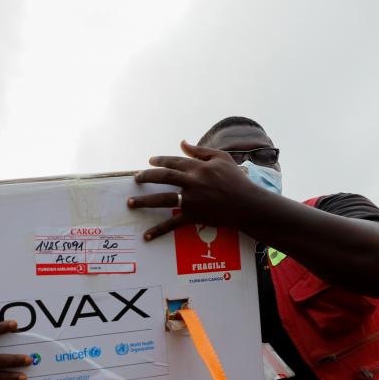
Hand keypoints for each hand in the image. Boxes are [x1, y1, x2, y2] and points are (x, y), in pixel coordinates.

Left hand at [127, 140, 261, 240]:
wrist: (247, 203)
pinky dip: (158, 231)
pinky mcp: (193, 216)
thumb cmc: (236, 180)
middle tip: (136, 179)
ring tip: (130, 203)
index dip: (160, 160)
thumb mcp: (221, 158)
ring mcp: (191, 200)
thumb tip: (182, 143)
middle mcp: (192, 182)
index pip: (174, 161)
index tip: (150, 161)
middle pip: (164, 177)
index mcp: (198, 167)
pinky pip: (172, 224)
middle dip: (147, 176)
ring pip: (163, 199)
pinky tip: (146, 236)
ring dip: (144, 201)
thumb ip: (200, 151)